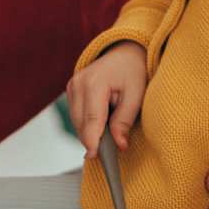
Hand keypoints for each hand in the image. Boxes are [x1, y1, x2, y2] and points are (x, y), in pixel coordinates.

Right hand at [65, 42, 146, 156]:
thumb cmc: (133, 71)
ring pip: (77, 122)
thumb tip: (119, 145)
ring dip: (91, 132)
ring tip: (110, 131)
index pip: (91, 119)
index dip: (92, 141)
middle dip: (94, 139)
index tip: (94, 156)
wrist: (125, 52)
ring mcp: (72, 86)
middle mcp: (78, 83)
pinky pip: (76, 115)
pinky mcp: (71, 90)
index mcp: (94, 82)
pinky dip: (88, 124)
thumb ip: (125, 120)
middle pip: (81, 123)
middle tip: (111, 151)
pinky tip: (102, 123)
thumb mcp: (137, 94)